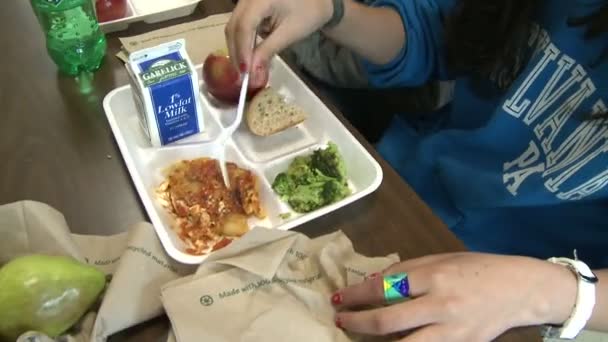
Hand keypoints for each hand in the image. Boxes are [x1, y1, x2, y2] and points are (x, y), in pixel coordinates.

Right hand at [225, 0, 332, 87]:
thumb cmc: (308, 13)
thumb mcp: (289, 34)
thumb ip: (268, 51)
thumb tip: (252, 73)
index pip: (244, 26)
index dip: (242, 51)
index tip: (246, 73)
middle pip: (234, 27)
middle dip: (237, 53)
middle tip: (243, 76)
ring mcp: (247, 0)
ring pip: (234, 26)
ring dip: (238, 48)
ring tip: (246, 69)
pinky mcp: (248, 5)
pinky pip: (240, 24)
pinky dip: (243, 41)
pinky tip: (250, 55)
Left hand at [331, 253, 577, 340]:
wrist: (521, 290)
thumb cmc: (478, 268)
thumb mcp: (441, 259)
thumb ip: (408, 270)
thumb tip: (375, 283)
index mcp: (434, 276)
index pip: (384, 287)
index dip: (356, 295)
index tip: (338, 298)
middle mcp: (441, 305)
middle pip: (388, 320)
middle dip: (358, 323)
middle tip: (340, 321)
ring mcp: (452, 331)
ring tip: (359, 339)